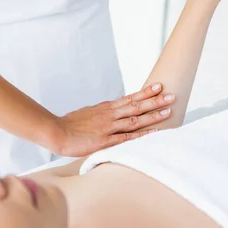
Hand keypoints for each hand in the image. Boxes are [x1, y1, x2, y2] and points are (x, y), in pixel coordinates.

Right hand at [51, 84, 174, 156]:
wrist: (56, 131)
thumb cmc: (70, 125)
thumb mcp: (88, 113)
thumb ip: (102, 112)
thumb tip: (114, 109)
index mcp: (105, 108)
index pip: (129, 98)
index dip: (145, 93)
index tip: (158, 86)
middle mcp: (110, 115)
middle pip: (136, 106)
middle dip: (155, 100)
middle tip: (172, 95)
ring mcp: (109, 127)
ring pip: (135, 119)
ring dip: (153, 115)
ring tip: (169, 110)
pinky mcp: (105, 141)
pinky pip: (127, 137)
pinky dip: (142, 134)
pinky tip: (154, 132)